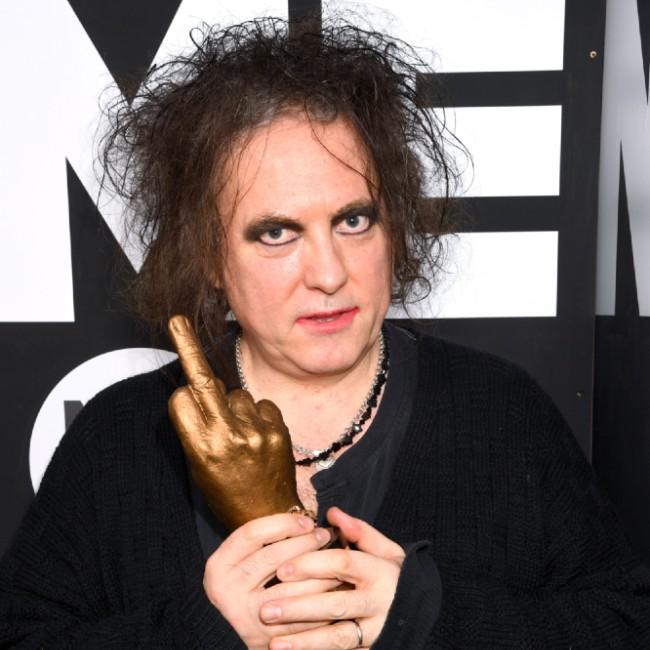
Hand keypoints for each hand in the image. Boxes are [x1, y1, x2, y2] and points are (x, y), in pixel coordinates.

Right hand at [167, 315, 307, 529]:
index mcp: (200, 450)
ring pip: (235, 394)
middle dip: (189, 349)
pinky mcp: (278, 429)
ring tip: (241, 435)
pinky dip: (258, 412)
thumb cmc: (227, 492)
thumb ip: (195, 427)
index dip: (183, 397)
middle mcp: (227, 438)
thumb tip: (197, 386)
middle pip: (203, 382)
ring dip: (234, 405)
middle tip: (178, 322)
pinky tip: (259, 433)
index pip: (181, 399)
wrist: (270, 516)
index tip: (183, 391)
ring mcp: (255, 432)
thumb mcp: (199, 466)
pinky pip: (261, 402)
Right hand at [204, 512, 340, 649]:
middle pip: (272, 556)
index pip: (252, 533)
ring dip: (319, 571)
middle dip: (305, 542)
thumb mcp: (249, 558)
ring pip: (290, 587)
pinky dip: (321, 600)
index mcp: (219, 565)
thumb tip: (308, 521)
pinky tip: (335, 586)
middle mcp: (224, 590)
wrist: (246, 628)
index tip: (309, 521)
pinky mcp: (263, 637)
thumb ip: (269, 539)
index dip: (283, 523)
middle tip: (326, 535)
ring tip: (337, 559)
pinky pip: (300, 615)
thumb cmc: (254, 582)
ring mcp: (243, 616)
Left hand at [261, 507, 405, 648]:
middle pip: (335, 604)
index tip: (281, 569)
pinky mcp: (372, 648)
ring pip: (338, 638)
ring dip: (304, 641)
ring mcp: (376, 630)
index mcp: (380, 571)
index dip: (311, 565)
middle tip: (265, 609)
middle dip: (298, 608)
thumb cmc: (394, 574)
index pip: (342, 564)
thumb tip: (332, 514)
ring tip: (272, 644)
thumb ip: (359, 531)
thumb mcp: (385, 549)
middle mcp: (379, 602)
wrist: (419, 609)